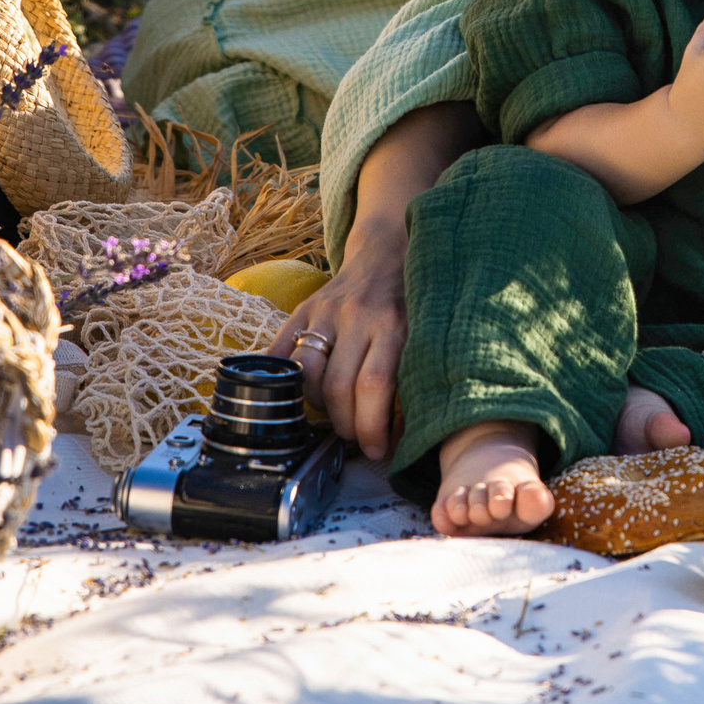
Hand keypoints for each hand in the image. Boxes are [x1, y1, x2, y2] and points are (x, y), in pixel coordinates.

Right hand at [269, 212, 407, 458]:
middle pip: (338, 386)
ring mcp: (325, 311)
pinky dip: (284, 381)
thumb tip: (403, 438)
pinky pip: (280, 351)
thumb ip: (414, 378)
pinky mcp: (302, 308)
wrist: (387, 254)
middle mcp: (357, 316)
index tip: (378, 450)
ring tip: (333, 415)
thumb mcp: (423, 335)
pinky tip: (298, 398)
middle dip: (345, 425)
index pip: (374, 386)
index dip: (371, 427)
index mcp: (393, 324)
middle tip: (355, 437)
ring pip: (306, 373)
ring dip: (317, 408)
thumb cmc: (411, 306)